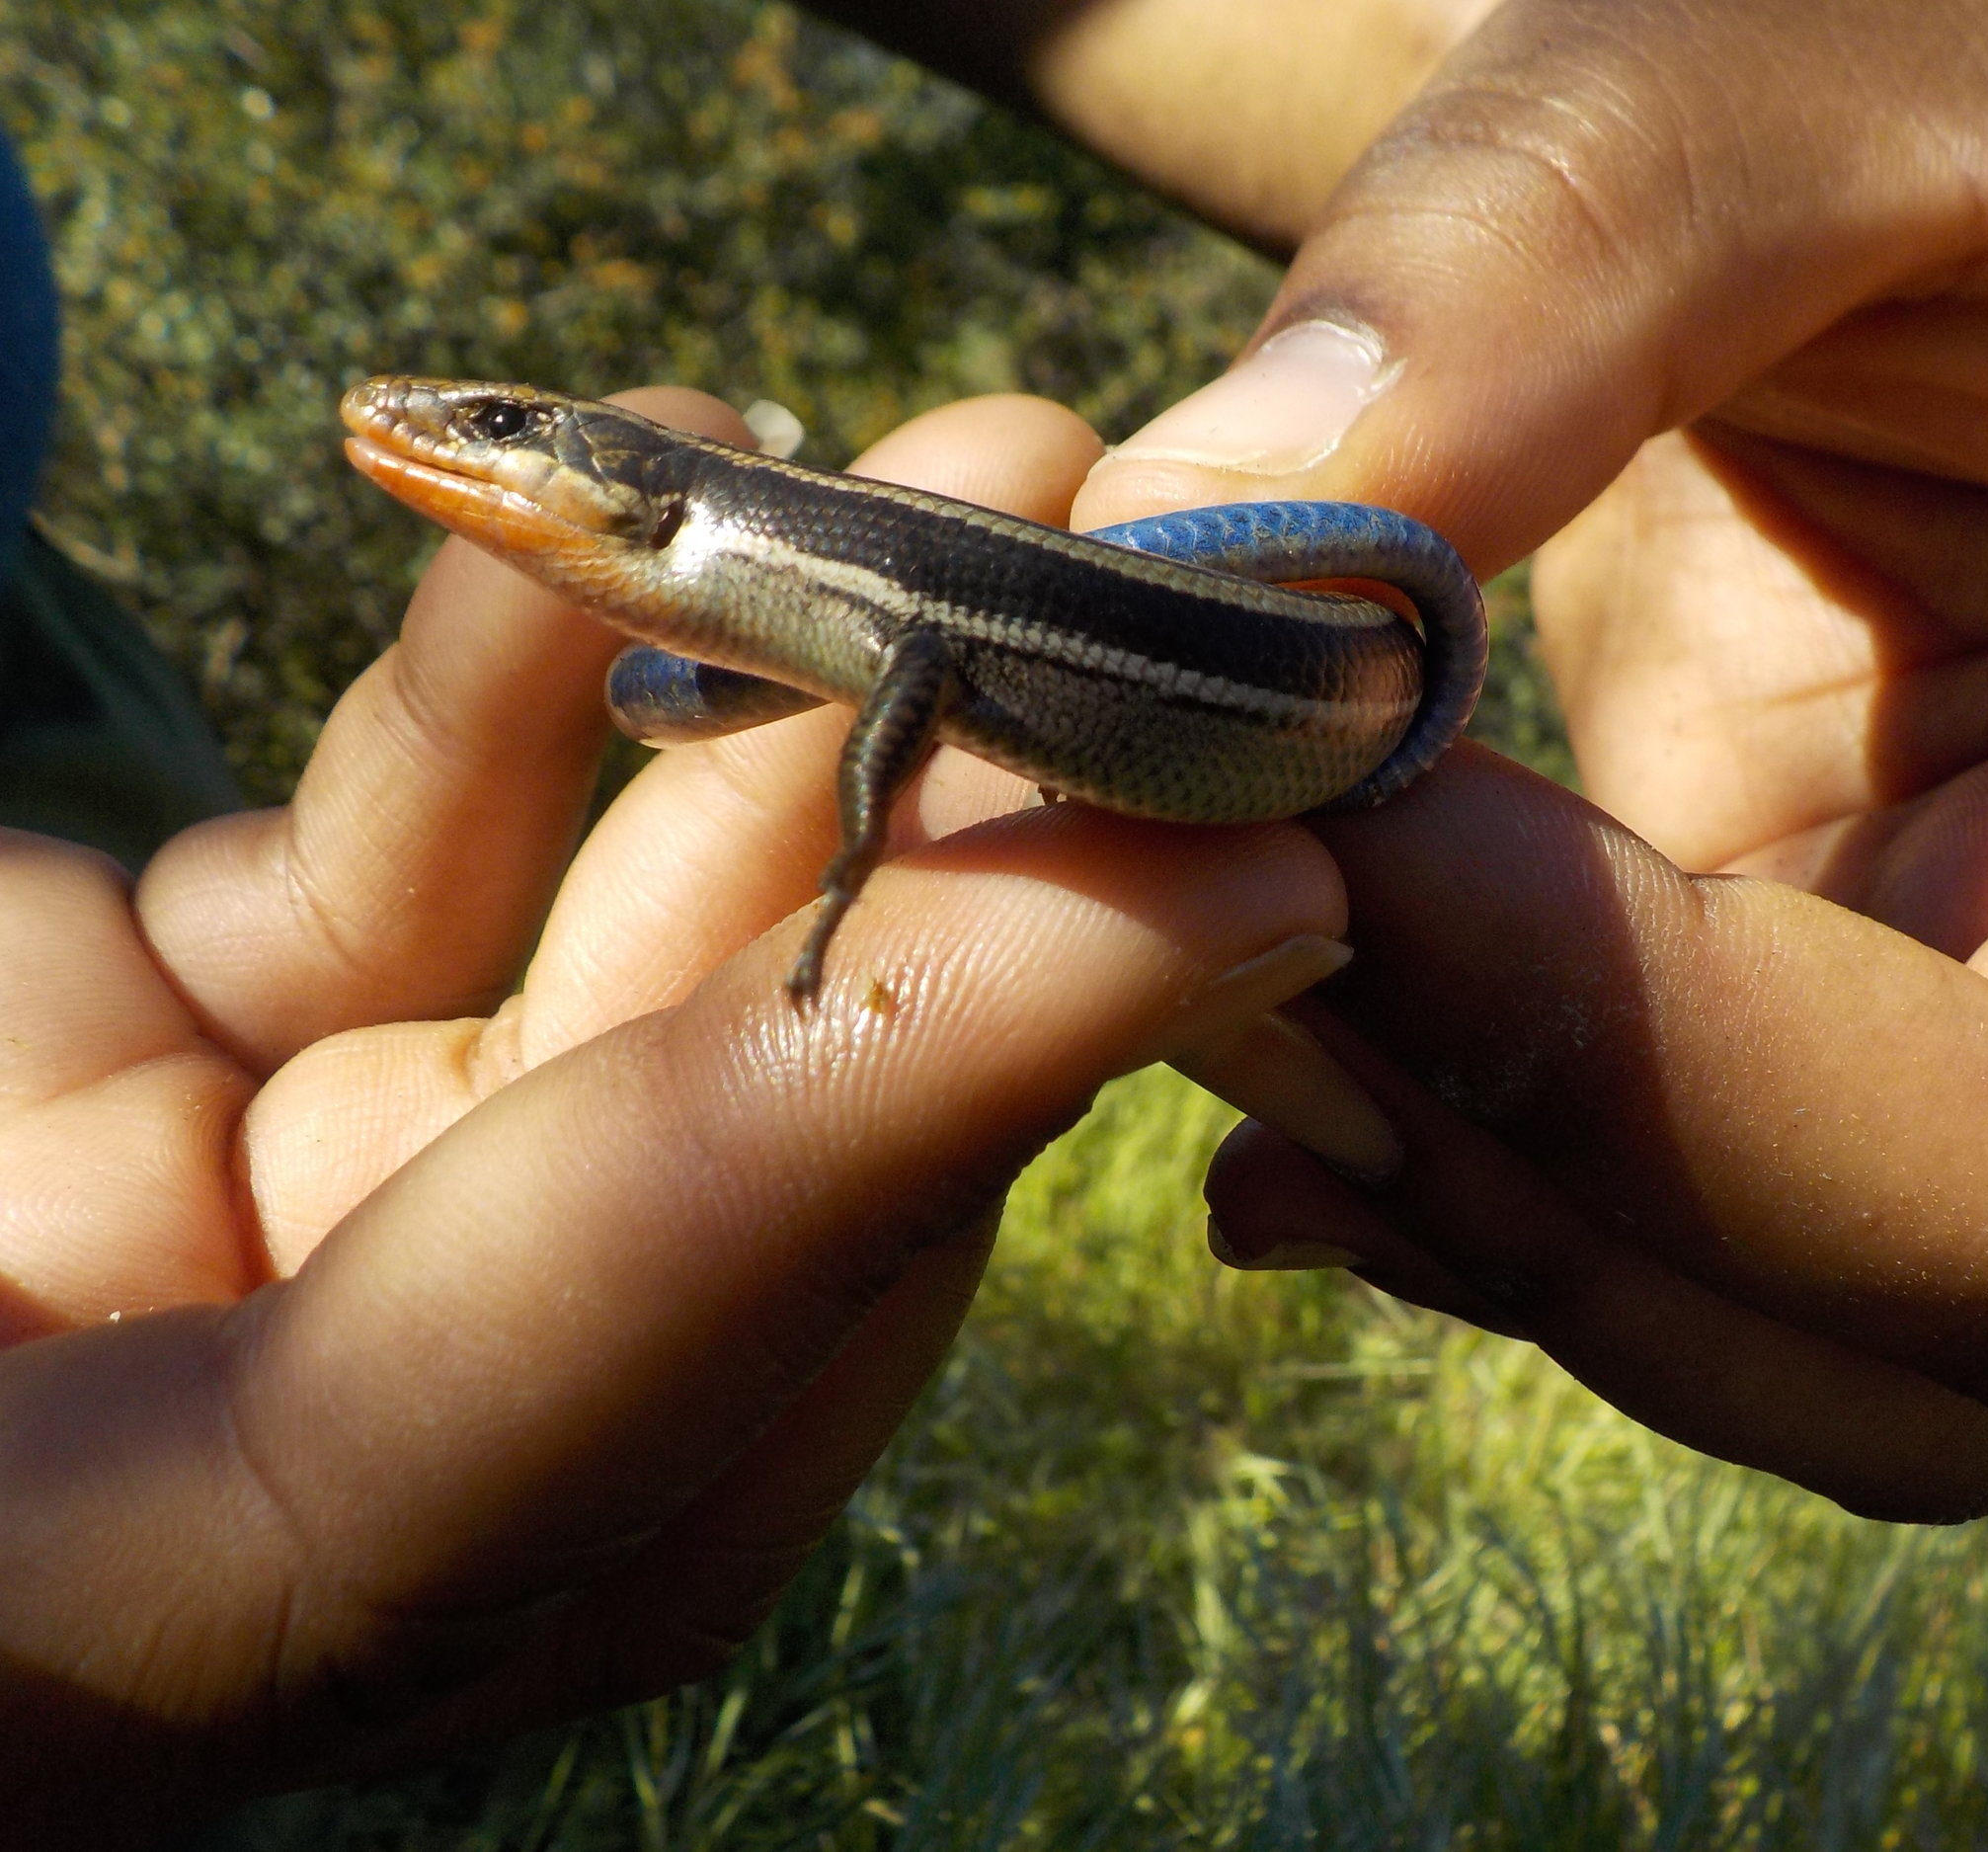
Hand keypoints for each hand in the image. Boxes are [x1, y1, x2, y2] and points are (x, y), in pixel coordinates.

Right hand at [0, 390, 1347, 1841]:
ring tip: (982, 463)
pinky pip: (424, 884)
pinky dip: (515, 699)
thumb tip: (983, 942)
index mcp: (181, 1616)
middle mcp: (307, 1460)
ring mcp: (268, 1253)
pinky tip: (626, 492)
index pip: (608, 1361)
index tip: (1258, 870)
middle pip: (697, 1135)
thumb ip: (445, 1111)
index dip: (923, 1092)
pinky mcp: (204, 1082)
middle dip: (933, 828)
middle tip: (1146, 550)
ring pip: (604, 971)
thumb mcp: (40, 1187)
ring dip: (787, 707)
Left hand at [837, 0, 1987, 1516]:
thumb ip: (1554, 252)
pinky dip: (1423, 1151)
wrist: (1880, 103)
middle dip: (1546, 1177)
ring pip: (1761, 1324)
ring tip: (1210, 942)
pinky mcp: (1823, 1010)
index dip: (1723, 1103)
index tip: (1395, 851)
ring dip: (1452, 1191)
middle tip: (1238, 921)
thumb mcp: (1824, 45)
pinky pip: (1636, 1212)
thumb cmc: (1962, 16)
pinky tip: (1243, 1003)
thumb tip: (1196, 543)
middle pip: (1934, 1325)